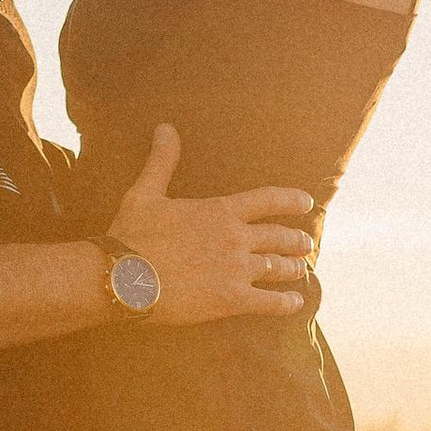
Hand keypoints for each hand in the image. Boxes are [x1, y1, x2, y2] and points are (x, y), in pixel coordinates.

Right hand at [107, 125, 315, 325]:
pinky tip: (296, 302)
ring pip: (278, 267)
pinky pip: (270, 302)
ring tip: (300, 269)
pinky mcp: (231, 299)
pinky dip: (286, 302)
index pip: (268, 200)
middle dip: (296, 240)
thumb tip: (164, 127)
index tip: (306, 203)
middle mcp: (236, 238)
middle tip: (306, 243)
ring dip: (293, 268)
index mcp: (221, 211)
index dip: (291, 200)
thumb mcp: (145, 192)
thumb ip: (162, 160)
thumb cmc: (132, 235)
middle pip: (279, 236)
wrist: (123, 277)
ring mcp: (236, 269)